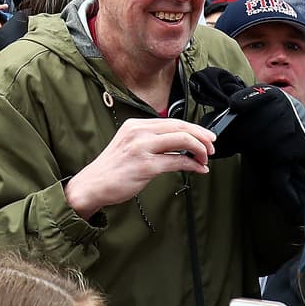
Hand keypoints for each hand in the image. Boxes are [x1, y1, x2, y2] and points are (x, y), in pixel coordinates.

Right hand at [63, 117, 215, 218]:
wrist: (93, 184)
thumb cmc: (112, 168)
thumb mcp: (130, 145)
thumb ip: (151, 141)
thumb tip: (180, 145)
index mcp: (135, 126)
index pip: (173, 121)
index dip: (195, 129)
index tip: (207, 137)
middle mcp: (138, 132)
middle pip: (181, 128)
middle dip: (202, 137)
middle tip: (212, 146)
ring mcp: (142, 148)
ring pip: (182, 140)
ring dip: (200, 150)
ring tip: (204, 159)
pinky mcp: (146, 165)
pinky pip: (177, 160)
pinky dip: (193, 164)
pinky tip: (198, 168)